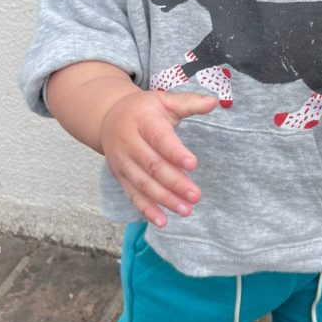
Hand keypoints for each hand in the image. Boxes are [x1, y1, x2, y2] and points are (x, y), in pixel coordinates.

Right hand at [100, 89, 217, 226]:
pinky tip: (162, 221)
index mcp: (142, 120)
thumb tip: (214, 102)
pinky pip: (132, 195)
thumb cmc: (144, 110)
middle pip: (152, 165)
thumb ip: (189, 102)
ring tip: (186, 210)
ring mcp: (123, 162)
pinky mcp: (120, 176)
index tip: (193, 164)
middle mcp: (129, 142)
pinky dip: (146, 210)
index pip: (159, 138)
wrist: (108, 117)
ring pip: (143, 184)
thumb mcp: (164, 100)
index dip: (174, 152)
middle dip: (174, 182)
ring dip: (164, 199)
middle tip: (196, 195)